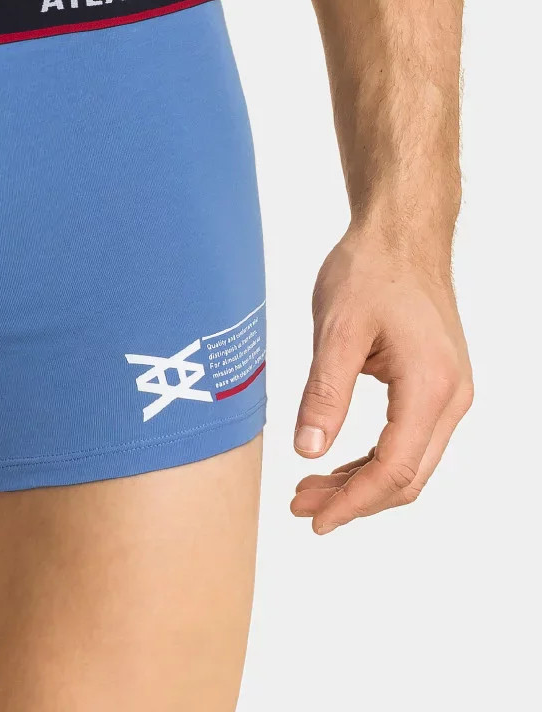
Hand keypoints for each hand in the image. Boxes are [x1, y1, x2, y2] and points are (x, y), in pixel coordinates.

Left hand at [291, 227, 471, 533]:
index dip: (353, 501)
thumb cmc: (371, 270)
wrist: (402, 235)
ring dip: (363, 482)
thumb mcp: (337, 329)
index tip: (316, 519)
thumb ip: (324, 393)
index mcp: (430, 386)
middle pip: (407, 476)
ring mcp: (450, 393)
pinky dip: (375, 458)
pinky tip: (338, 462)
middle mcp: (451, 397)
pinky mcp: (438, 385)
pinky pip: (411, 440)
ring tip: (310, 489)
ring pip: (411, 463)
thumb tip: (307, 451)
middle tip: (302, 507)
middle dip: (354, 499)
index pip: (394, 469)